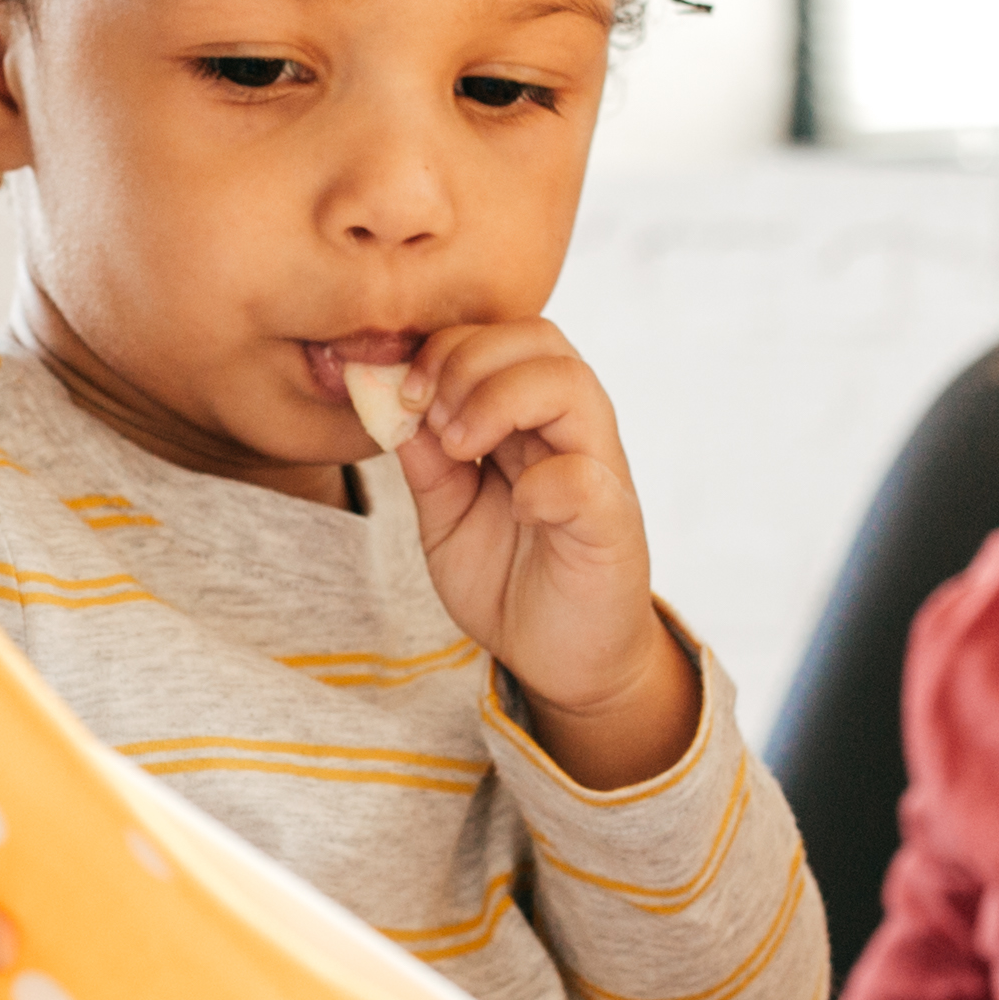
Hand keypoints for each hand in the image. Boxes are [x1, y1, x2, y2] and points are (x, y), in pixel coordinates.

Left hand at [383, 316, 698, 789]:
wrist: (563, 662)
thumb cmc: (509, 578)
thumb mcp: (445, 515)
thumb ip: (425, 460)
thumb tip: (387, 401)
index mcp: (530, 420)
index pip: (499, 337)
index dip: (445, 348)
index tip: (403, 392)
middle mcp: (571, 432)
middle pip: (539, 339)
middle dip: (468, 362)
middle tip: (433, 418)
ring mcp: (597, 473)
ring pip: (572, 384)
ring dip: (501, 401)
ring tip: (463, 449)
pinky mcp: (611, 524)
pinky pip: (587, 477)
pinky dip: (544, 481)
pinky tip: (517, 507)